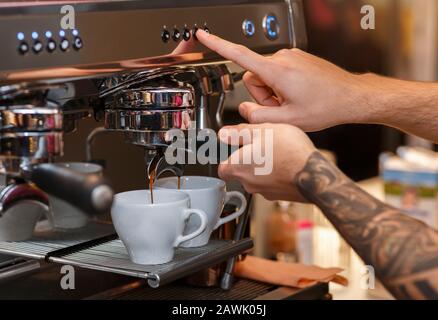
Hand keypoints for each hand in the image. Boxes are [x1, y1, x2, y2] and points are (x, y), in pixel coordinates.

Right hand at [196, 30, 374, 131]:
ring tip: (292, 101)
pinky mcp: (297, 58)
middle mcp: (282, 58)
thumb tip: (245, 110)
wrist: (350, 96)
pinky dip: (282, 85)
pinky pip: (278, 71)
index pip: (238, 54)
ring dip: (272, 91)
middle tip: (281, 106)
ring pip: (265, 74)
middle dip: (261, 94)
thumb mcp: (287, 121)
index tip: (203, 35)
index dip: (218, 45)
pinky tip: (298, 95)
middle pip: (253, 75)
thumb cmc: (326, 106)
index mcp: (276, 71)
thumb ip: (258, 117)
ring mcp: (291, 56)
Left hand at [217, 123, 316, 201]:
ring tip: (277, 152)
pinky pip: (273, 183)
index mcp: (238, 167)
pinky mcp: (280, 195)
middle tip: (261, 146)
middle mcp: (248, 183)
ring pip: (258, 178)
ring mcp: (264, 192)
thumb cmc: (287, 152)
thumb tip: (224, 133)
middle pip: (240, 172)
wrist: (313, 173)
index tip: (234, 149)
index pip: (222, 169)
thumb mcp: (261, 131)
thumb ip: (239, 133)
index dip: (227, 158)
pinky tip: (288, 162)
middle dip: (248, 160)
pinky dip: (277, 174)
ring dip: (264, 167)